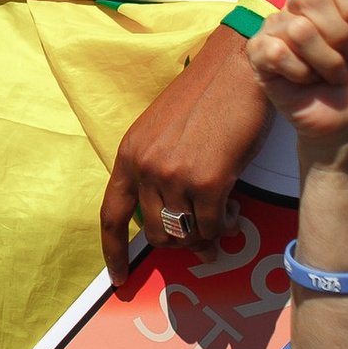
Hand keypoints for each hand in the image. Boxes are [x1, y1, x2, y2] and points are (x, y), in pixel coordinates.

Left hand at [96, 19, 277, 282]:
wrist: (236, 70)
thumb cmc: (204, 99)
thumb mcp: (162, 132)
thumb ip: (156, 170)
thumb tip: (167, 216)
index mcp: (128, 154)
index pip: (111, 215)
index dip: (113, 252)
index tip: (118, 278)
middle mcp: (145, 167)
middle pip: (154, 233)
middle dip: (178, 242)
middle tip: (199, 235)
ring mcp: (174, 175)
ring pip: (183, 233)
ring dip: (203, 236)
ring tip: (220, 221)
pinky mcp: (207, 181)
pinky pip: (211, 227)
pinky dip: (223, 228)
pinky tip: (233, 214)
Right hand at [248, 0, 347, 145]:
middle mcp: (298, 7)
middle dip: (340, 37)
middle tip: (346, 57)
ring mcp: (276, 30)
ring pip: (297, 28)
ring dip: (325, 62)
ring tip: (328, 75)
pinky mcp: (260, 57)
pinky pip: (276, 50)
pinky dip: (301, 74)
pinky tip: (304, 83)